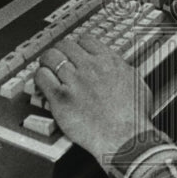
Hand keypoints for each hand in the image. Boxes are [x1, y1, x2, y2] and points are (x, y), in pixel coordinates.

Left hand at [36, 36, 153, 164]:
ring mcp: (75, 81)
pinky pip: (42, 77)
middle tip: (57, 59)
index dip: (78, 46)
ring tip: (46, 68)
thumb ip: (123, 70)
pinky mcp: (61, 98)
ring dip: (47, 61)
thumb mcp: (137, 83)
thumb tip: (119, 67)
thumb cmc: (135, 117)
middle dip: (60, 51)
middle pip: (65, 45)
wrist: (125, 137)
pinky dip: (39, 77)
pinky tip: (41, 83)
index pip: (85, 40)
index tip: (75, 53)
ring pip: (51, 57)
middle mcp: (91, 67)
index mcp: (110, 61)